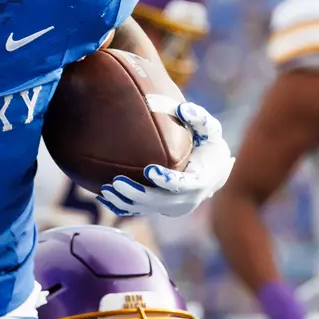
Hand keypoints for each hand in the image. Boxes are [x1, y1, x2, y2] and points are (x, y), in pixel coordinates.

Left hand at [98, 102, 234, 217]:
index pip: (183, 184)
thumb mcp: (210, 131)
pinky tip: (103, 199)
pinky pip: (140, 211)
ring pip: (147, 209)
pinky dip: (122, 207)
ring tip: (105, 190)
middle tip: (116, 182)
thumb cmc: (209, 146)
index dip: (167, 180)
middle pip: (159, 201)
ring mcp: (173, 207)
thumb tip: (182, 108)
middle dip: (137, 194)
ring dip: (125, 202)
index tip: (149, 170)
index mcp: (199, 181)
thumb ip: (199, 118)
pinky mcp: (162, 209)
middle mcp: (186, 199)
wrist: (214, 173)